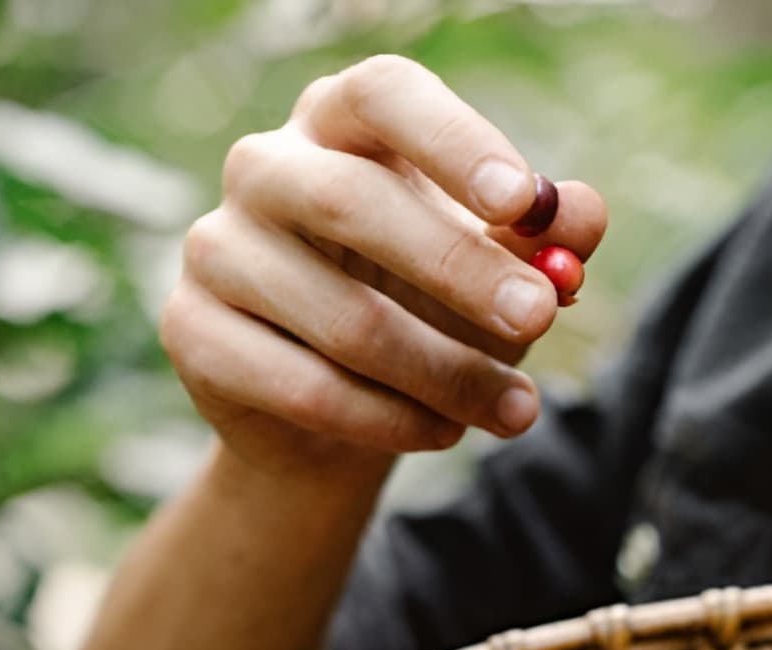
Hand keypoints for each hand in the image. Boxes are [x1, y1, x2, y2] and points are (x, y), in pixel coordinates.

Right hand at [162, 54, 606, 480]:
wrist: (334, 414)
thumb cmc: (424, 306)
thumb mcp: (495, 267)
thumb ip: (542, 237)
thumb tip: (581, 216)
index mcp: (339, 120)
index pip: (384, 95)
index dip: (453, 140)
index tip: (522, 202)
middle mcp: (263, 167)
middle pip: (353, 202)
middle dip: (460, 269)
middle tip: (539, 319)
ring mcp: (215, 247)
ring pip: (341, 317)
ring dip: (444, 373)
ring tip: (516, 409)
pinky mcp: (191, 331)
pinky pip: (302, 386)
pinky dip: (386, 421)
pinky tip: (442, 433)